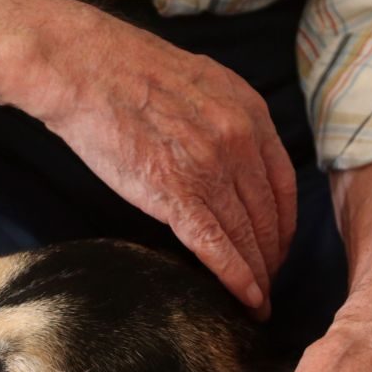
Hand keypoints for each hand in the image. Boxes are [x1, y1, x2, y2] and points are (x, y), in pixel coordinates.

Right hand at [0, 0, 296, 316]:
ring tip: (259, 302)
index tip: (279, 245)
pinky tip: (247, 300)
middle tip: (269, 281)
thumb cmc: (130, 72)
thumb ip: (227, 117)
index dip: (285, 223)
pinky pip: (217, 246)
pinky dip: (237, 279)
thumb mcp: (202, 82)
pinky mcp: (176, 194)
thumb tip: (234, 152)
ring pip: (247, 236)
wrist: (86, 69)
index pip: (283, 184)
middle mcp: (240, 142)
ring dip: (258, 275)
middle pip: (270, 215)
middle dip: (272, 256)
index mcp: (250, 113)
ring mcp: (210, 170)